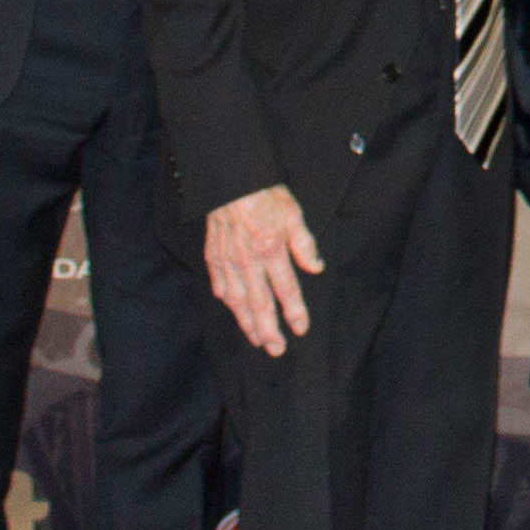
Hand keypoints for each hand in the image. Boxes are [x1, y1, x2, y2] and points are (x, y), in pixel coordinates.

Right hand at [205, 184, 321, 355]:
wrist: (229, 179)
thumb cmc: (264, 193)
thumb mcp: (293, 213)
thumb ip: (304, 244)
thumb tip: (316, 268)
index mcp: (271, 250)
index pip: (285, 289)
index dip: (294, 312)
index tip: (300, 328)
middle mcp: (248, 261)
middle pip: (259, 303)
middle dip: (269, 330)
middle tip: (276, 350)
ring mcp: (228, 261)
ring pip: (238, 301)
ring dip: (248, 323)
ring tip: (257, 340)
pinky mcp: (213, 256)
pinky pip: (220, 286)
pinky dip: (228, 302)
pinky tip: (234, 311)